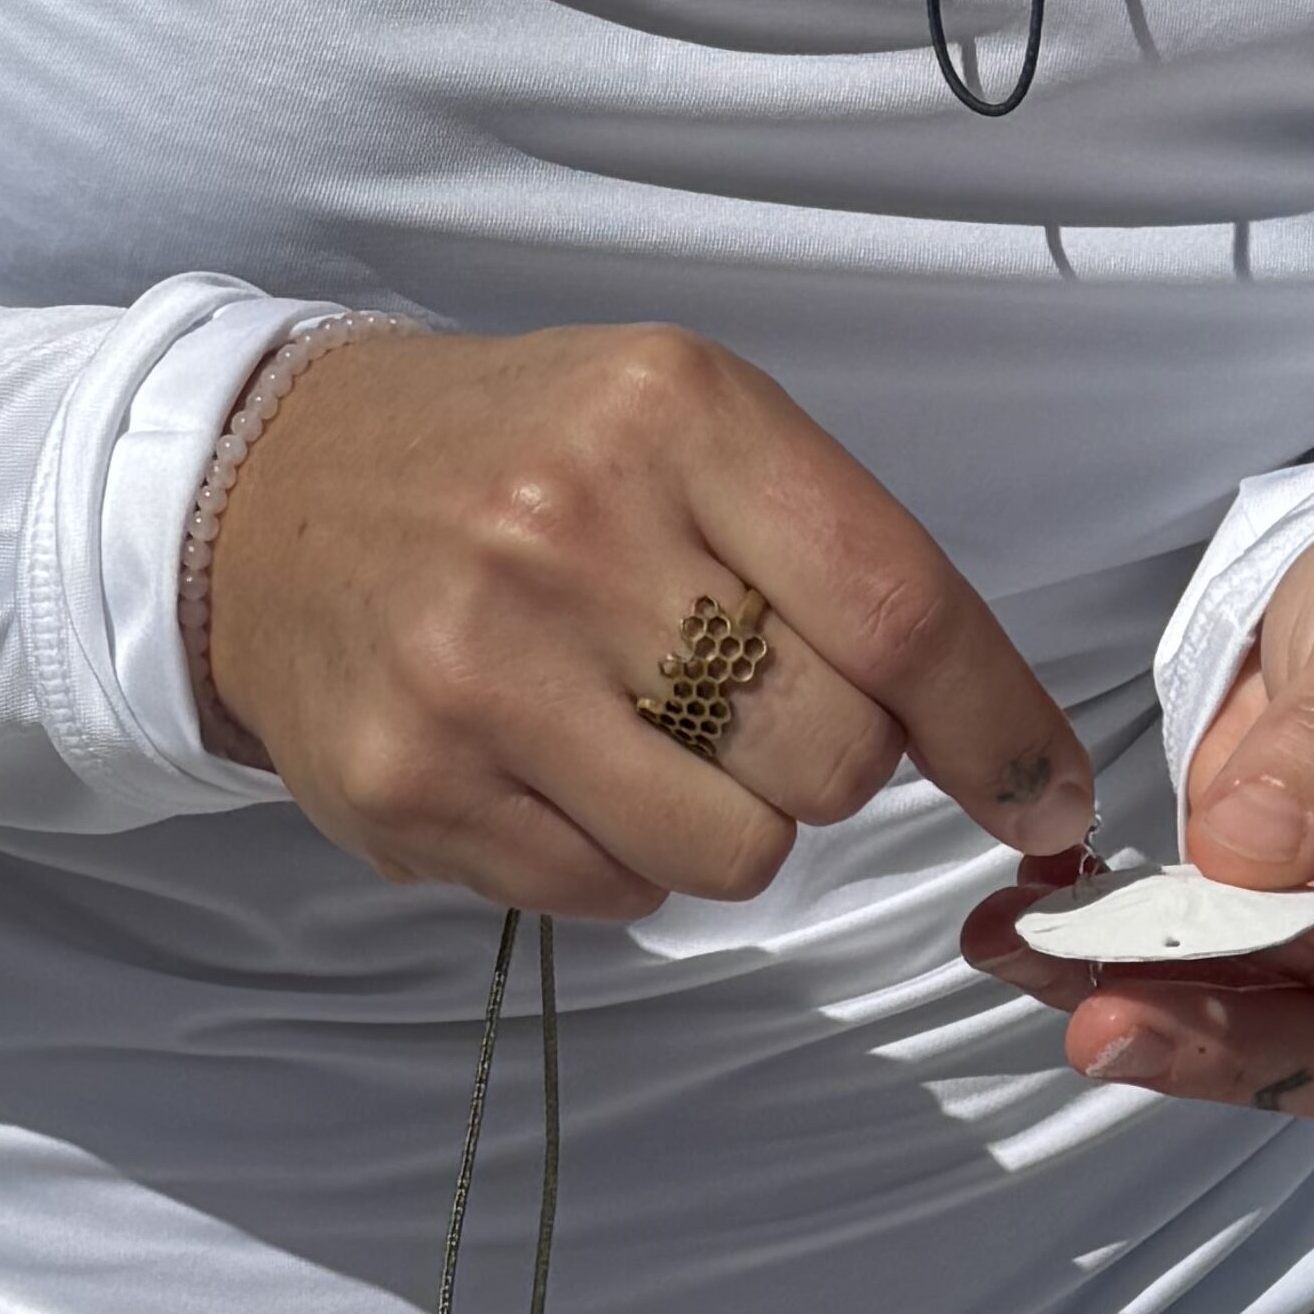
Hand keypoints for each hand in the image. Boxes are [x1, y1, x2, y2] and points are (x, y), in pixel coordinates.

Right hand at [199, 321, 1091, 911]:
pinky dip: (616, 856)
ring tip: (638, 732)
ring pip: (735, 854)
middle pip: (832, 757)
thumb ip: (841, 561)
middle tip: (738, 701)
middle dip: (824, 758)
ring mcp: (480, 670)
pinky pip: (616, 897)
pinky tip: (550, 763)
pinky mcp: (412, 785)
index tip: (1046, 792)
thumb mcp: (685, 430)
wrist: (267, 491)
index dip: (997, 726)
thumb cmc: (519, 463)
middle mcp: (572, 534)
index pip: (898, 608)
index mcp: (673, 416)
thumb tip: (1006, 753)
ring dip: (723, 822)